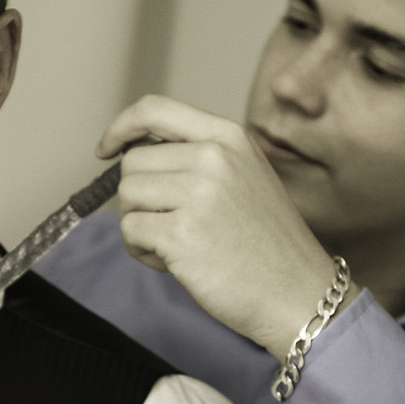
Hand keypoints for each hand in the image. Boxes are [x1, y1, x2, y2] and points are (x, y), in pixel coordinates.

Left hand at [97, 95, 357, 353]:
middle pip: (132, 162)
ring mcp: (197, 194)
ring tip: (179, 245)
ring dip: (140, 225)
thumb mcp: (244, 176)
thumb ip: (198, 156)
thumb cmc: (267, 244)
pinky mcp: (181, 234)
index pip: (154, 109)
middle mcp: (213, 157)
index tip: (105, 149)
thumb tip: (131, 154)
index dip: (121, 128)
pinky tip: (177, 263)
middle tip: (172, 224)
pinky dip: (143, 252)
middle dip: (139, 197)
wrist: (298, 294)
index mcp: (228, 137)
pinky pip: (130, 232)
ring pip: (126, 197)